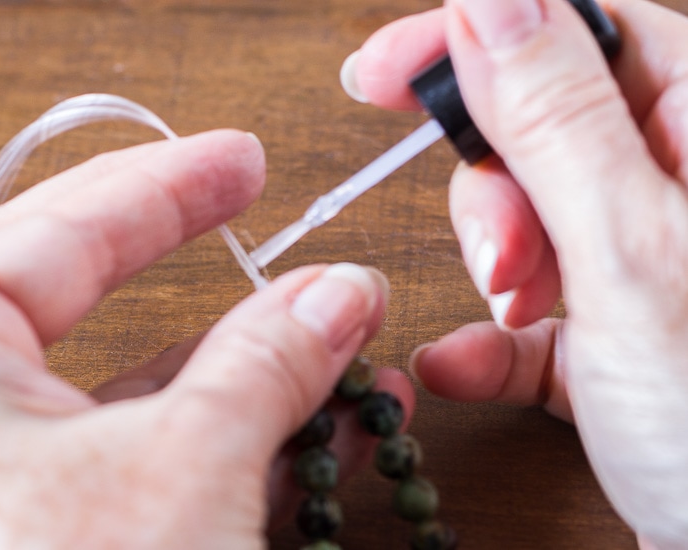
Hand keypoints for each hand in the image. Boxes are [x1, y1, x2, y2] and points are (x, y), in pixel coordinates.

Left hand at [0, 129, 413, 547]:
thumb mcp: (181, 470)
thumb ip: (262, 368)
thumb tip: (341, 295)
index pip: (58, 233)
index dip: (164, 186)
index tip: (240, 158)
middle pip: (114, 315)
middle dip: (238, 296)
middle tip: (307, 267)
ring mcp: (29, 486)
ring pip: (159, 401)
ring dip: (269, 381)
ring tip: (354, 355)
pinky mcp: (79, 534)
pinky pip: (168, 468)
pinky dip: (252, 448)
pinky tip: (334, 432)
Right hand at [342, 0, 687, 547]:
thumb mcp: (634, 254)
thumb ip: (557, 118)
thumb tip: (488, 0)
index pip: (579, 30)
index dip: (475, 37)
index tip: (386, 70)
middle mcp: (676, 187)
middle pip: (543, 128)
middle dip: (495, 189)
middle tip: (503, 254)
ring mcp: (640, 261)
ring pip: (526, 218)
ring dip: (497, 267)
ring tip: (516, 315)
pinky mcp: (612, 333)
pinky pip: (531, 310)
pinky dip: (492, 340)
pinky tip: (466, 365)